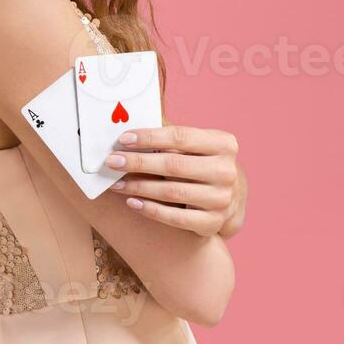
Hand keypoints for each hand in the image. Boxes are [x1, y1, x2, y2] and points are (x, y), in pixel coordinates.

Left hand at [104, 125, 240, 238]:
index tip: (123, 139)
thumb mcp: (195, 145)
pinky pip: (175, 218)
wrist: (231, 197)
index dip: (149, 138)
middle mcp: (226, 171)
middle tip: (112, 161)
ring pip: (172, 192)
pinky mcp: (213, 222)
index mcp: (224, 144)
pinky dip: (151, 210)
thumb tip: (129, 121)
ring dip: (139, 187)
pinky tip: (132, 202)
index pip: (180, 137)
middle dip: (138, 162)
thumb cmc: (202, 162)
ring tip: (116, 183)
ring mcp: (222, 199)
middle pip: (174, 165)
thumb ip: (169, 135)